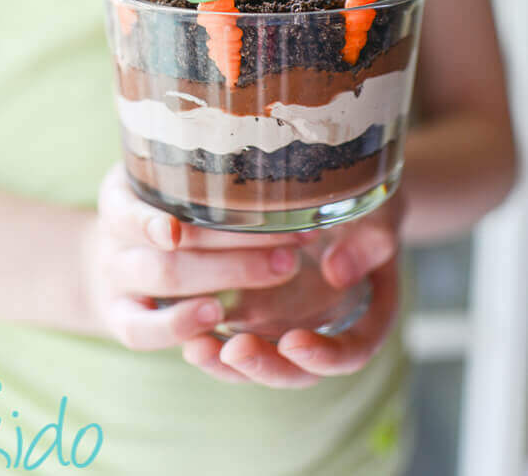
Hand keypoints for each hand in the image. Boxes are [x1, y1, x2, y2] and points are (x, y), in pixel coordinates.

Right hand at [86, 163, 302, 349]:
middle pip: (167, 251)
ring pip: (165, 282)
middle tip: (292, 243)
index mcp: (120, 198)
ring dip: (227, 277)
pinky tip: (219, 320)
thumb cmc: (150, 210)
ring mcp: (117, 282)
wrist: (108, 259)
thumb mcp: (154, 182)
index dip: (148, 223)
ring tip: (280, 270)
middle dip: (233, 247)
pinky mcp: (122, 320)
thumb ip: (187, 168)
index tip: (175, 231)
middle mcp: (114, 240)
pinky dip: (177, 328)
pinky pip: (141, 332)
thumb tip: (265, 142)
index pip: (127, 210)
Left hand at [182, 192, 403, 387]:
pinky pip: (235, 335)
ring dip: (228, 361)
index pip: (351, 353)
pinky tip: (185, 330)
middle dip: (265, 365)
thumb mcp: (376, 214)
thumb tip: (338, 273)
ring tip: (196, 347)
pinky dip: (212, 336)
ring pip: (261, 359)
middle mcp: (325, 330)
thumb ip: (367, 241)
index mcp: (366, 317)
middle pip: (299, 370)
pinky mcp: (258, 311)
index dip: (324, 356)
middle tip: (235, 351)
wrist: (338, 190)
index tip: (294, 343)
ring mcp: (290, 325)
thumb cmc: (366, 201)